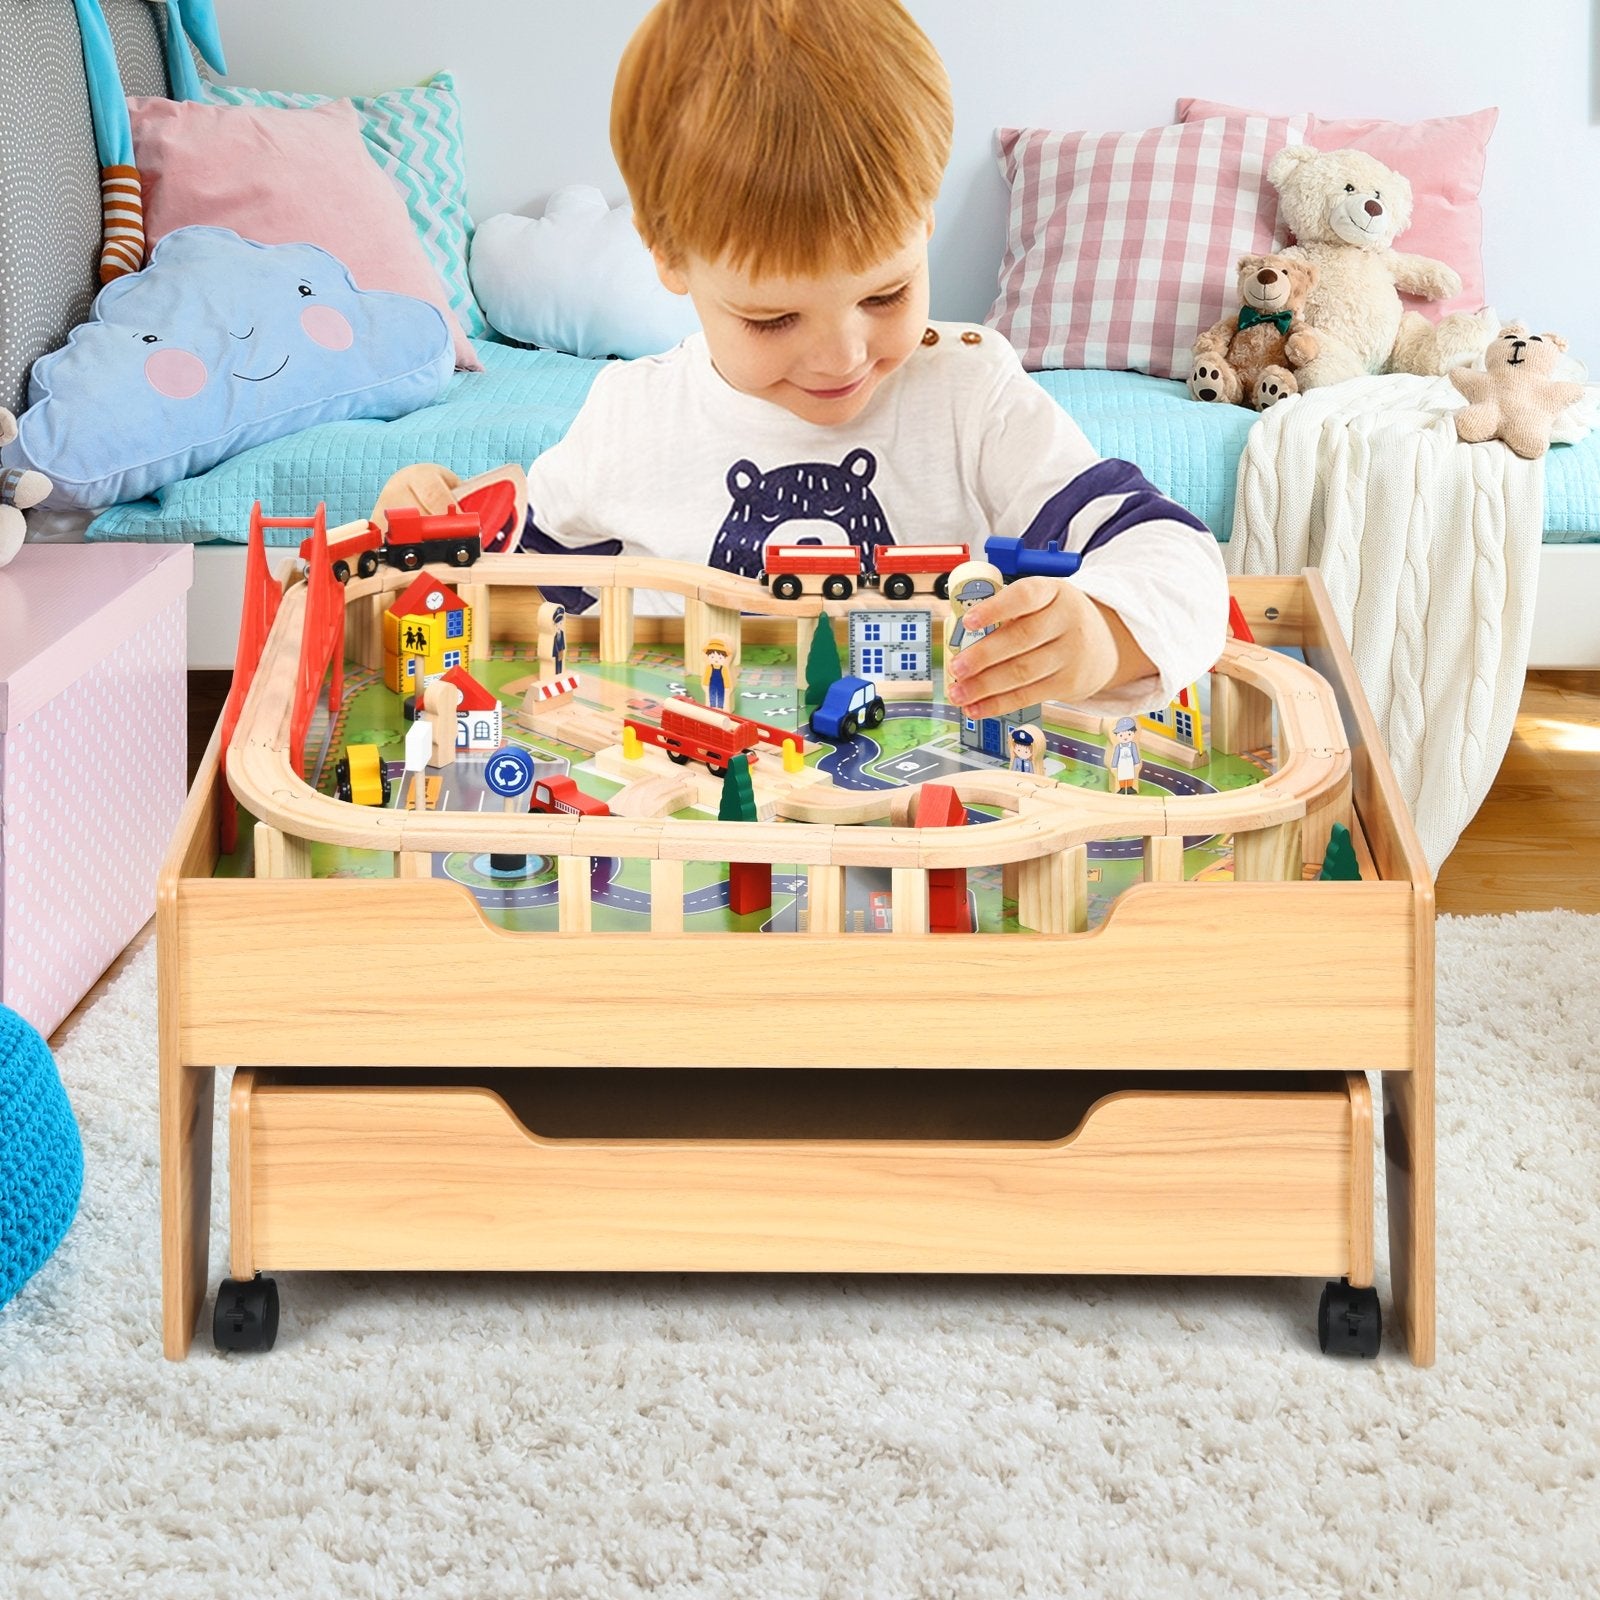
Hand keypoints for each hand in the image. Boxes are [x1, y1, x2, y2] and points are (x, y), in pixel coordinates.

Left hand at [946, 577, 1146, 719]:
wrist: (1105, 642)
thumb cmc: (1056, 619)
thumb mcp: (1042, 601)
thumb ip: (1008, 613)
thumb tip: (961, 641)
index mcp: (1054, 592)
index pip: (1024, 596)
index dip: (995, 609)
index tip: (969, 622)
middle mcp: (1067, 620)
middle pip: (1021, 639)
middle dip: (984, 656)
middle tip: (956, 668)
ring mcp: (1071, 654)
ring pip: (1023, 672)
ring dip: (985, 686)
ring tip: (958, 693)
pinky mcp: (1069, 683)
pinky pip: (1028, 695)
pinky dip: (998, 704)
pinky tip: (976, 707)